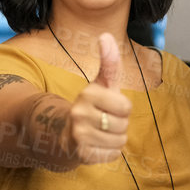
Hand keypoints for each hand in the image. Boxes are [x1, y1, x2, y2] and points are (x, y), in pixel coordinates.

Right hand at [66, 34, 132, 165]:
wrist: (63, 133)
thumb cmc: (91, 106)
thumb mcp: (101, 84)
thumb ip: (109, 63)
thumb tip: (106, 35)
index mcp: (88, 94)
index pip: (126, 106)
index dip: (122, 108)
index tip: (109, 107)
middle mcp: (80, 114)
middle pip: (123, 125)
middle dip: (119, 125)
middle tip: (104, 122)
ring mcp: (79, 135)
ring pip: (119, 141)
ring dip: (115, 139)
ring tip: (100, 133)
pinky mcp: (81, 154)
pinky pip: (113, 155)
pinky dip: (109, 152)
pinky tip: (96, 145)